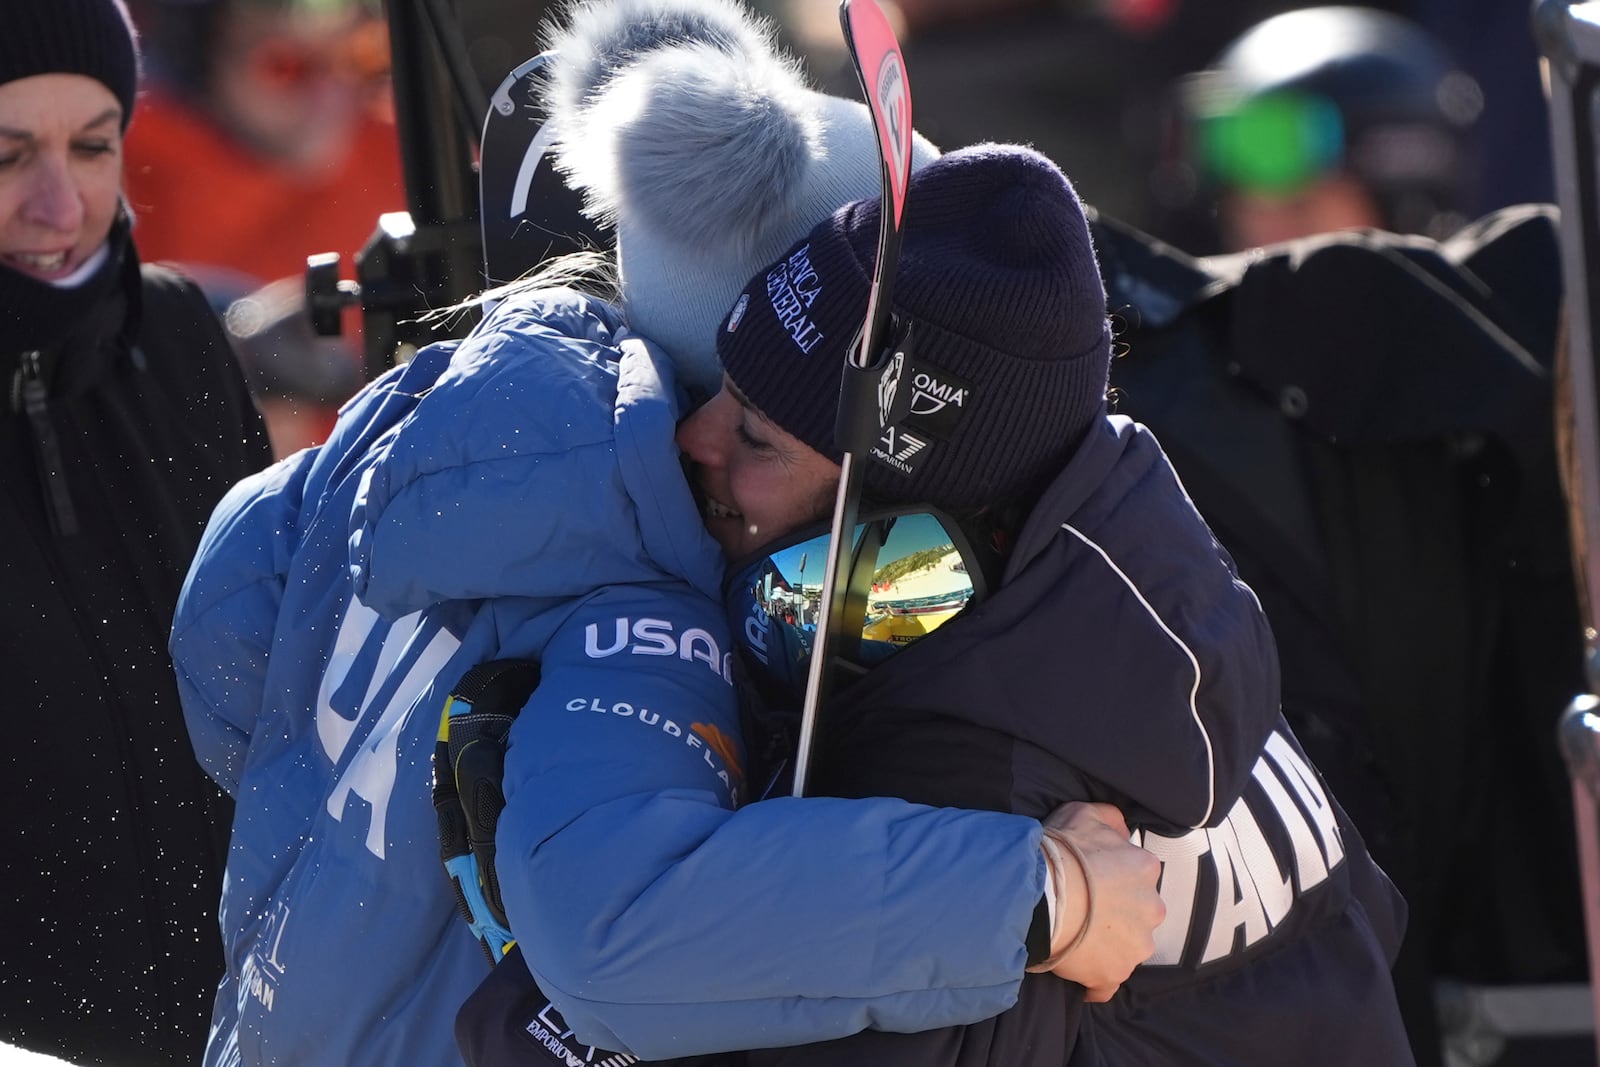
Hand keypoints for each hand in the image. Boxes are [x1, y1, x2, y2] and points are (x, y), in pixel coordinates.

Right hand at [1026, 801, 1163, 1002]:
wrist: (1037, 894)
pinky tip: (1079, 972)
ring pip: (1127, 946)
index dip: (1113, 877)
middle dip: (1117, 912)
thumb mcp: (1085, 813)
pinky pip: (1108, 983)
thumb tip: (1122, 830)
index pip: (1137, 874)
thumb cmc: (1060, 852)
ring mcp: (1134, 944)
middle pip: (1138, 912)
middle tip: (1083, 908)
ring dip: (1107, 944)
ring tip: (1076, 938)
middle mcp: (1151, 908)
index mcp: (1145, 869)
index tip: (1091, 879)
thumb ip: (1111, 820)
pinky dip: (1096, 980)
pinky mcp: (1114, 973)